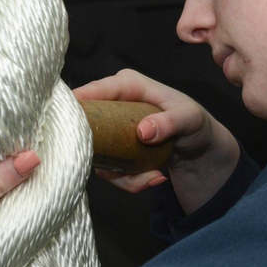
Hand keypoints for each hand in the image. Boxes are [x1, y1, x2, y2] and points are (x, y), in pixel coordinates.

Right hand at [75, 69, 238, 211]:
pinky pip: (110, 170)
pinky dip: (131, 181)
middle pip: (85, 124)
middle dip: (100, 150)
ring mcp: (110, 130)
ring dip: (123, 173)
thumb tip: (142, 132)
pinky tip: (157, 177)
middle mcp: (113, 104)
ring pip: (97, 154)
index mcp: (127, 85)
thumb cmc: (194, 122)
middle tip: (125, 166)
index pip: (96, 90)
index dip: (78, 103)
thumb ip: (170, 122)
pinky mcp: (112, 151)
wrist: (198, 148)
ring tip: (155, 176)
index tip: (68, 122)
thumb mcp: (189, 118)